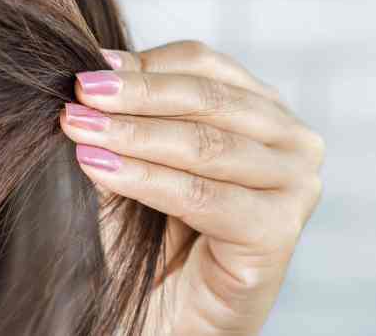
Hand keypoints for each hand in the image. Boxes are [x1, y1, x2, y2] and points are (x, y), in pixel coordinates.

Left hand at [59, 40, 324, 334]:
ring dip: (133, 133)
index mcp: (263, 109)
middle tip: (79, 93)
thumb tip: (96, 68)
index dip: (144, 64)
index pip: (204, 64)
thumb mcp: (134, 160)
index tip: (86, 68)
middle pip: (207, 98)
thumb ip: (125, 116)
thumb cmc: (155, 236)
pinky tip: (99, 167)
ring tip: (80, 128)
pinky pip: (202, 195)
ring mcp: (296, 184)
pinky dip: (145, 178)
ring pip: (204, 144)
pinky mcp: (280, 231)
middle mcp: (292, 140)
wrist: (169, 317)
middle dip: (135, 95)